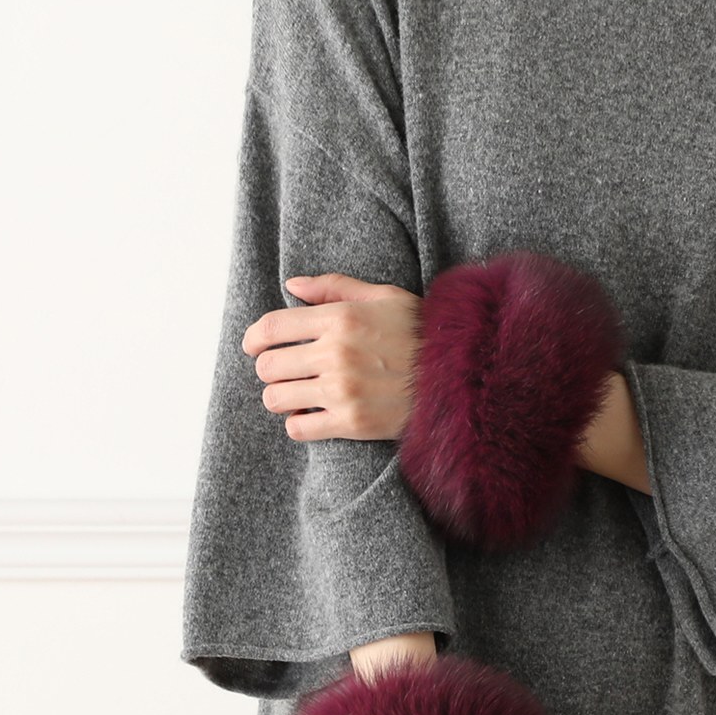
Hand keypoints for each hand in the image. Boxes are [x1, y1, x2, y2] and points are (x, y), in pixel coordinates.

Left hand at [241, 272, 421, 441]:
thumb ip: (335, 286)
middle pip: (268, 366)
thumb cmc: (423, 333)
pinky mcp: (351, 423)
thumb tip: (293, 286)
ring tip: (297, 394)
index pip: (272, 327)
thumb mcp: (384, 297)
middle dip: (270, 369)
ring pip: (276, 398)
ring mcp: (342, 390)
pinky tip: (313, 415)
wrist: (462, 375)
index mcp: (341, 318)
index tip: (253, 345)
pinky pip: (298, 428)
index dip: (254, 337)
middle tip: (285, 371)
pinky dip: (298, 423)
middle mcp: (336, 353)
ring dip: (281, 397)